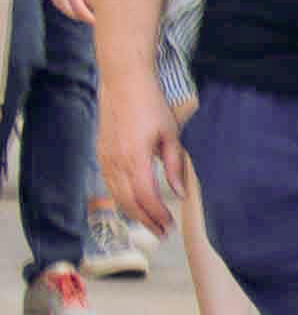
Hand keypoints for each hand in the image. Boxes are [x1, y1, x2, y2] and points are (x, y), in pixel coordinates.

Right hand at [99, 67, 185, 235]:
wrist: (123, 81)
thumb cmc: (150, 104)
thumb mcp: (170, 134)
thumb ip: (175, 166)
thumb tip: (180, 193)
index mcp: (135, 157)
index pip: (146, 196)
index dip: (157, 214)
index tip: (170, 225)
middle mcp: (116, 161)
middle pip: (129, 202)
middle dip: (147, 220)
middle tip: (163, 233)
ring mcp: (105, 158)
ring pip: (117, 196)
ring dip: (134, 213)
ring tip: (150, 223)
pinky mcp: (101, 154)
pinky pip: (109, 184)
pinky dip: (122, 199)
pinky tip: (134, 204)